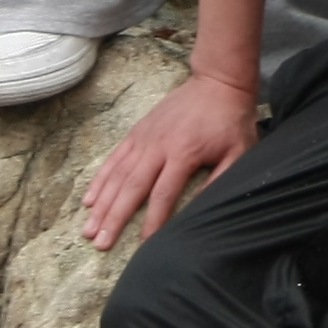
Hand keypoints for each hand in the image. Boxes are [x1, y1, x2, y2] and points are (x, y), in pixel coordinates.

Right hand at [79, 68, 257, 247]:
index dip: (153, 222)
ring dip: (102, 204)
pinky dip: (100, 179)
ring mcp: (145, 138)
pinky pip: (115, 158)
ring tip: (88, 229)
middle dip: (115, 218)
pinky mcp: (138, 131)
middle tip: (99, 244)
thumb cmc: (231, 120)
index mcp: (184, 153)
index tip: (144, 246)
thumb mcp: (239, 151)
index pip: (164, 195)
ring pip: (118, 175)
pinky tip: (89, 199)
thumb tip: (202, 210)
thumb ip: (221, 180)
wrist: (218, 81)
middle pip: (132, 188)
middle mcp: (158, 146)